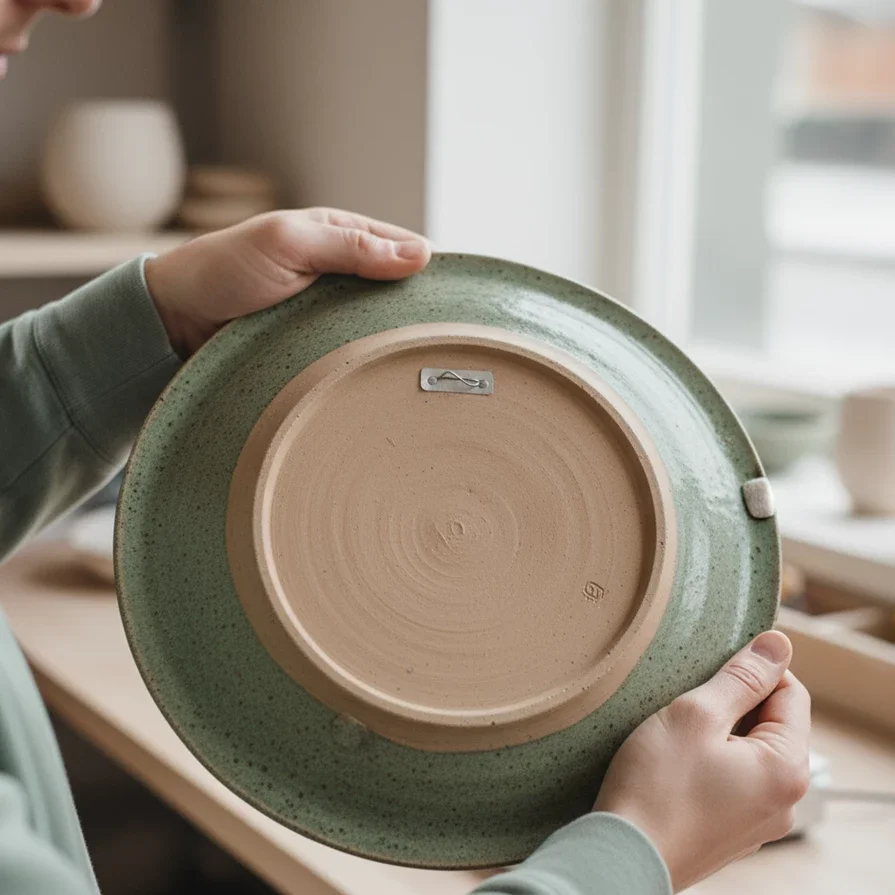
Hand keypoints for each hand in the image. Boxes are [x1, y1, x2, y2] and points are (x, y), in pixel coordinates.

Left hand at [144, 208, 430, 356]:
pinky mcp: (318, 344)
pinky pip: (354, 353)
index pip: (402, 249)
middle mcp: (341, 272)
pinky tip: (382, 375)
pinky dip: (367, 361)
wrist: (175, 321)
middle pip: (396, 292)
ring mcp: (330, 312)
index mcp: (338, 234)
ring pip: (379, 327)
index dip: (426, 272)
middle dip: (415, 312)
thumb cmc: (224, 269)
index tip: (451, 302)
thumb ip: (350, 246)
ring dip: (391, 342)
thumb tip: (421, 255)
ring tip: (416, 364)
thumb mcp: (289, 243)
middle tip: (440, 341)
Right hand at [594, 631, 810, 891]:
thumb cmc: (656, 787)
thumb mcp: (696, 714)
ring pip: (747, 751)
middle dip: (732, 703)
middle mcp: (783, 800)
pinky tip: (674, 761)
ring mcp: (757, 821)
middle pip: (771, 723)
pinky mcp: (729, 831)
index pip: (790, 692)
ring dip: (717, 732)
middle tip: (686, 701)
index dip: (751, 670)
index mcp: (786, 768)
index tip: (711, 667)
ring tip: (676, 732)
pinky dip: (707, 761)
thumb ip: (740, 677)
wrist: (622, 855)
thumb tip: (777, 644)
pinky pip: (731, 779)